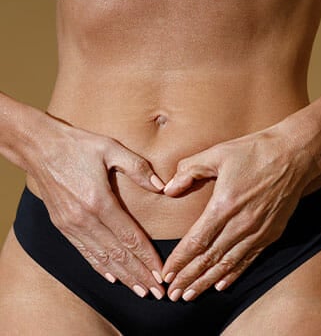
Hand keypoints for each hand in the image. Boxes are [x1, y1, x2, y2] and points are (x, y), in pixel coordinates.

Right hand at [27, 113, 164, 299]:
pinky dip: (99, 266)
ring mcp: (71, 225)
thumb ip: (138, 168)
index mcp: (99, 201)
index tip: (161, 273)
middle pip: (118, 254)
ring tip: (138, 290)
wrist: (41, 147)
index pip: (129, 237)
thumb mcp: (111, 148)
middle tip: (156, 292)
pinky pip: (84, 252)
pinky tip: (111, 277)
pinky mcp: (63, 225)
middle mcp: (84, 219)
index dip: (147, 257)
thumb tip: (161, 187)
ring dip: (122, 276)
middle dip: (139, 274)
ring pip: (102, 258)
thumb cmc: (78, 145)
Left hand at [161, 124, 315, 301]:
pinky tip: (222, 284)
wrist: (294, 155)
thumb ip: (189, 171)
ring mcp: (258, 231)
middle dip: (188, 278)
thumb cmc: (254, 151)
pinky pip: (249, 259)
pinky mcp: (270, 233)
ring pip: (227, 264)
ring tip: (191, 295)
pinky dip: (233, 274)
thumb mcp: (217, 154)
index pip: (196, 241)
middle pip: (209, 258)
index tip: (166, 274)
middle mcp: (241, 224)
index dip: (179, 260)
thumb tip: (168, 189)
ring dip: (207, 282)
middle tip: (172, 294)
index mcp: (224, 205)